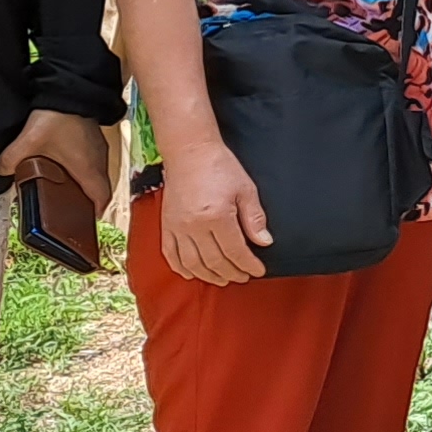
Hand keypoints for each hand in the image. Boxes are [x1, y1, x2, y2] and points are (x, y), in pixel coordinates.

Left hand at [0, 109, 112, 212]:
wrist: (71, 91)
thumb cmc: (60, 117)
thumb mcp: (29, 141)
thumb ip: (11, 158)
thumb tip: (1, 170)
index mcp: (88, 168)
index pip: (101, 198)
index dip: (95, 213)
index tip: (85, 222)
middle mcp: (99, 161)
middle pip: (99, 188)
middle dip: (87, 201)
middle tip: (70, 210)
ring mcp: (99, 149)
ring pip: (97, 175)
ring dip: (85, 184)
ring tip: (65, 190)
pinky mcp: (94, 139)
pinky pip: (94, 161)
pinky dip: (84, 169)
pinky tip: (65, 166)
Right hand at [158, 140, 274, 285]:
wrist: (189, 152)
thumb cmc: (220, 167)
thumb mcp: (246, 189)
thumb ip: (254, 218)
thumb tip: (265, 242)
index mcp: (217, 217)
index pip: (235, 251)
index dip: (248, 265)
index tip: (258, 270)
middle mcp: (194, 226)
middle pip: (214, 261)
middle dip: (231, 273)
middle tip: (243, 277)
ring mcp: (177, 227)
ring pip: (192, 263)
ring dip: (208, 276)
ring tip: (223, 279)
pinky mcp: (166, 225)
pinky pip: (170, 254)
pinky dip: (181, 268)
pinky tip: (193, 274)